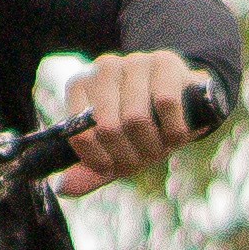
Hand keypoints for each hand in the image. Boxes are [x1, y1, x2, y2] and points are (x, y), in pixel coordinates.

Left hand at [54, 49, 229, 193]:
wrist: (186, 103)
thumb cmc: (142, 131)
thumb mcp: (114, 153)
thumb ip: (89, 172)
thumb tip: (63, 188)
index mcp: (80, 87)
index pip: (79, 134)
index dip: (100, 161)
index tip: (115, 167)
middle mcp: (103, 68)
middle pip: (109, 129)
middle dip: (129, 157)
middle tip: (144, 161)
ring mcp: (134, 61)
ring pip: (136, 118)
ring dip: (152, 147)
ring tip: (161, 149)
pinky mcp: (165, 61)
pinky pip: (165, 103)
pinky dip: (173, 130)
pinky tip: (176, 135)